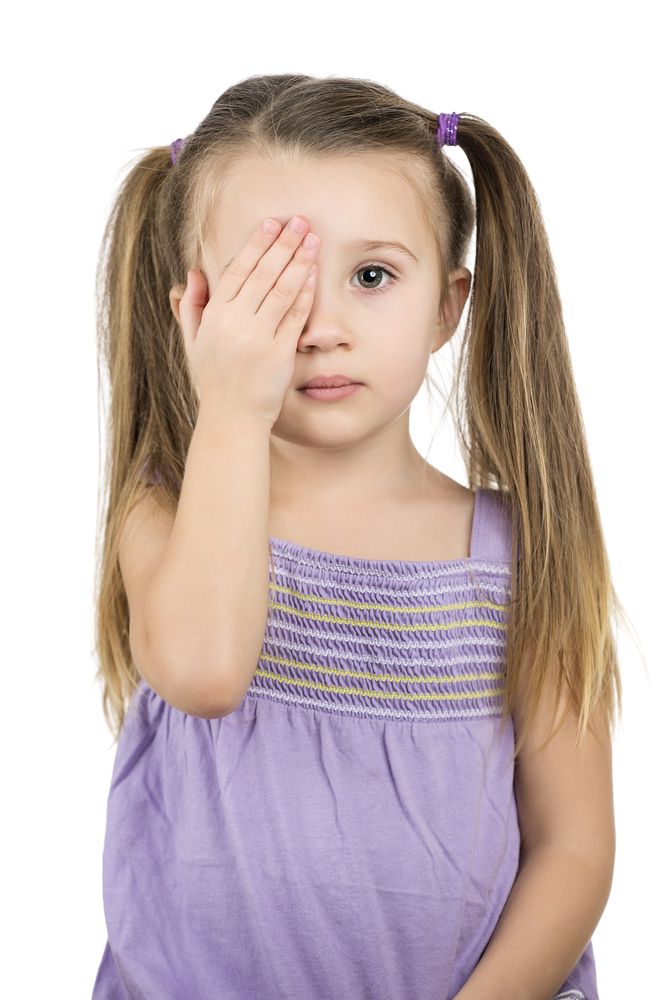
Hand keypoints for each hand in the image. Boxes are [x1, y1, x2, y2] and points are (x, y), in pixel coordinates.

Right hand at [177, 215, 319, 425]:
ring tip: (313, 239)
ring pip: (282, 290)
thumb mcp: (194, 341)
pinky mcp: (279, 353)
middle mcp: (235, 323)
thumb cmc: (214, 379)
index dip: (256, 244)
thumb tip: (193, 273)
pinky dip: (305, 292)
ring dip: (299, 261)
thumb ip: (192, 306)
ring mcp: (258, 337)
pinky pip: (295, 316)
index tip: (272, 223)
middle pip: (264, 274)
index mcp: (214, 316)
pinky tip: (314, 273)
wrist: (232, 417)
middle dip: (284, 244)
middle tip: (300, 221)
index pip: (237, 270)